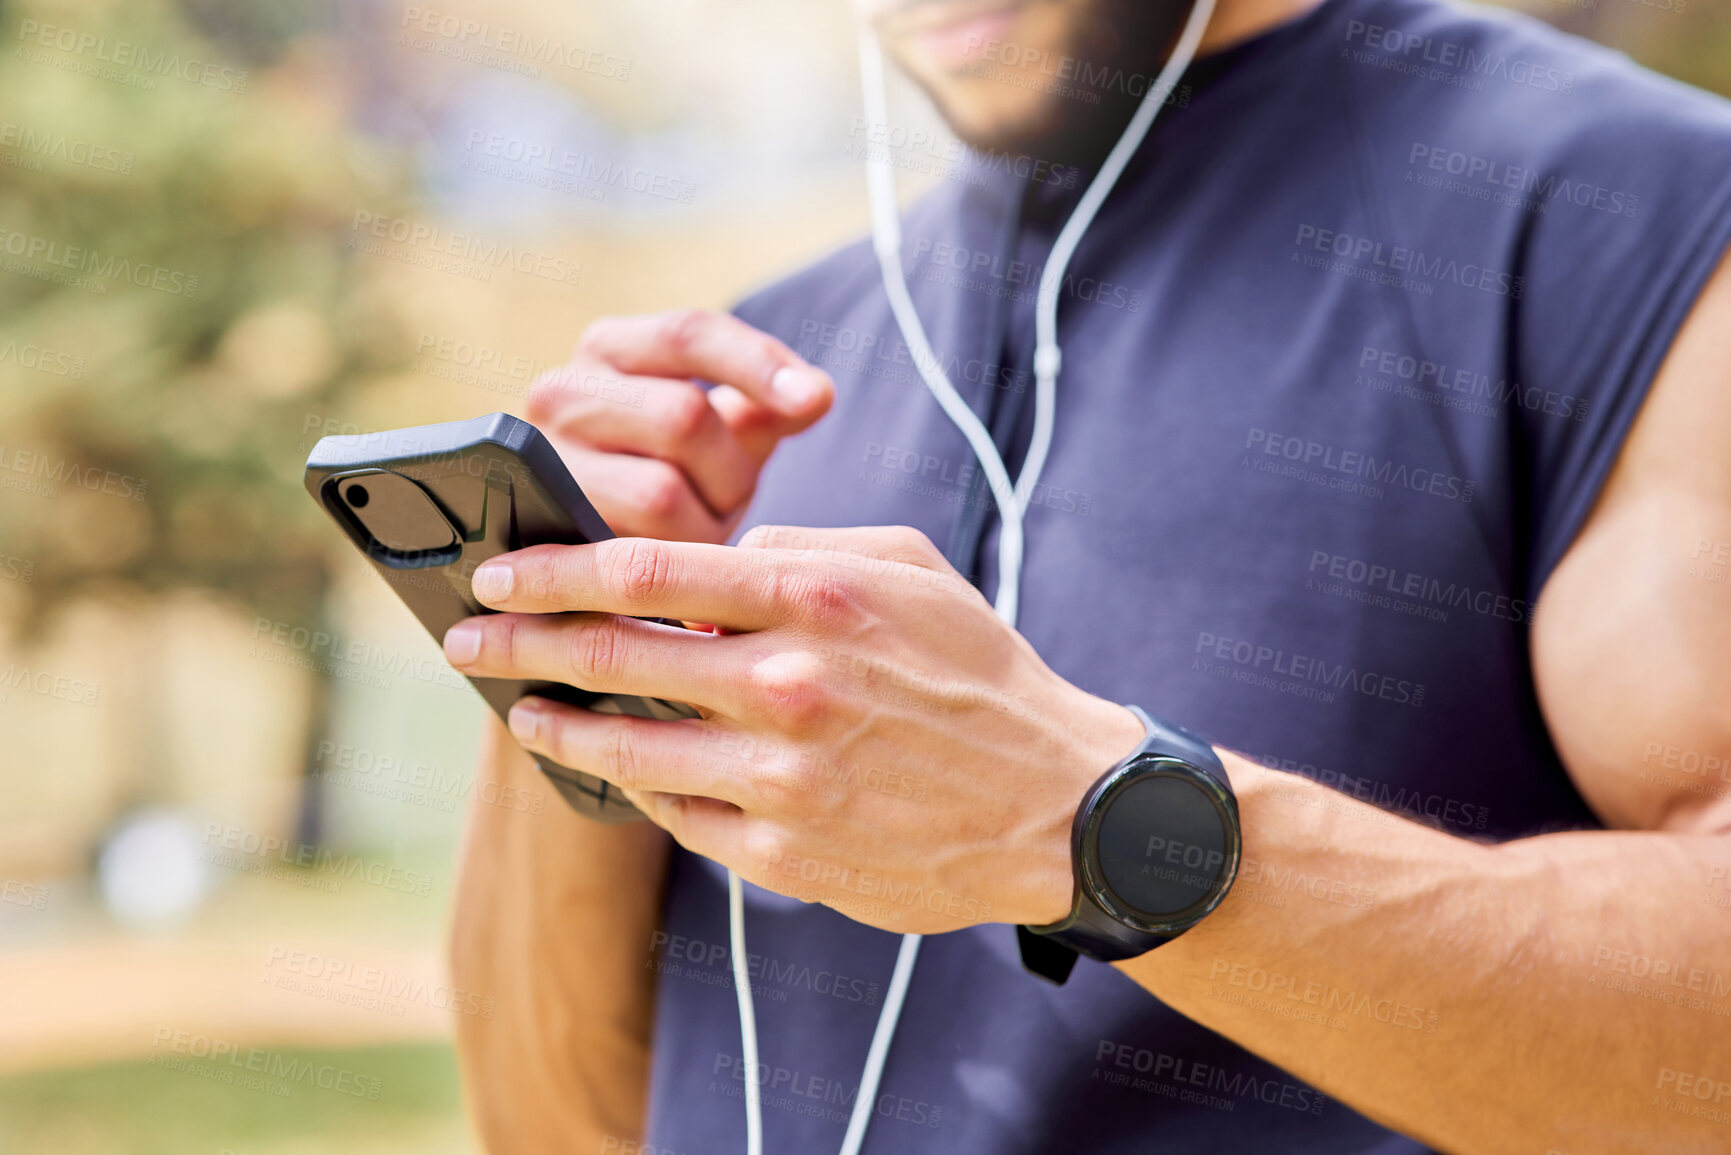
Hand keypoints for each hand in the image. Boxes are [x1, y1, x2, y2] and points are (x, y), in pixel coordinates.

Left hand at [440, 525, 1145, 933]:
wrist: (1057, 803)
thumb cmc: (978, 673)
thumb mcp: (909, 568)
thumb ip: (802, 547)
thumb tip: (705, 563)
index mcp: (813, 596)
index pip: (643, 570)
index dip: (551, 571)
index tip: (496, 574)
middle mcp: (786, 683)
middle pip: (611, 656)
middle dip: (518, 645)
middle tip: (466, 642)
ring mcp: (781, 777)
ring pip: (627, 747)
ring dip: (559, 725)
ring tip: (523, 711)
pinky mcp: (783, 853)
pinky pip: (677, 815)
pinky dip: (638, 786)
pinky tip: (618, 767)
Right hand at [527, 310, 834, 542]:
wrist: (588, 537)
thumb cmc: (673, 472)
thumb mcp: (722, 430)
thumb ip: (765, 406)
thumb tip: (816, 394)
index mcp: (612, 348)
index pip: (690, 334)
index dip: (757, 364)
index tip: (815, 399)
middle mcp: (563, 392)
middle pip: (683, 416)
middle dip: (730, 467)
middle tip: (735, 494)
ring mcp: (545, 464)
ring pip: (660, 491)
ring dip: (705, 520)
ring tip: (703, 526)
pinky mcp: (545, 532)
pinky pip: (640, 552)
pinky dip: (678, 556)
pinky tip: (686, 560)